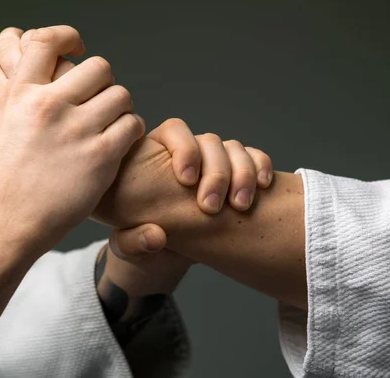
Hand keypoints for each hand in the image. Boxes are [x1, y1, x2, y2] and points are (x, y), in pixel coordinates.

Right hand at [0, 26, 144, 251]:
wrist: (7, 221)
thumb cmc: (1, 180)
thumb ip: (16, 100)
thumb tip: (24, 84)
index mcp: (20, 94)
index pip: (47, 41)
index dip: (68, 38)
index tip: (78, 48)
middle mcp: (49, 105)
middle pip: (98, 67)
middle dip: (103, 82)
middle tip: (101, 100)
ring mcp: (76, 130)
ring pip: (121, 94)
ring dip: (121, 108)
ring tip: (112, 124)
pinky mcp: (101, 155)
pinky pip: (132, 125)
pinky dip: (131, 130)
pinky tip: (120, 142)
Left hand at [94, 122, 273, 297]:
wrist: (166, 258)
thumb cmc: (139, 244)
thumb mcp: (126, 248)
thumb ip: (130, 243)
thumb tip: (155, 237)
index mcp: (154, 156)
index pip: (173, 131)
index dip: (184, 149)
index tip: (186, 180)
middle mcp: (187, 154)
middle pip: (209, 142)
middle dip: (216, 172)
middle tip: (210, 206)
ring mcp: (214, 163)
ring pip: (234, 150)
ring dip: (242, 174)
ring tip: (239, 206)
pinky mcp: (237, 177)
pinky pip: (255, 159)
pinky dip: (261, 168)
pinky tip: (263, 188)